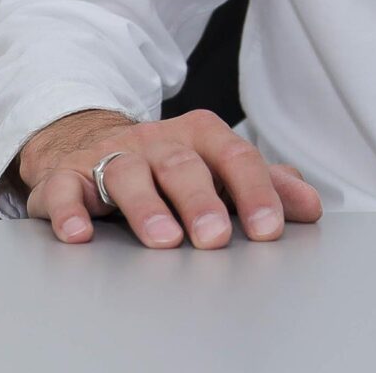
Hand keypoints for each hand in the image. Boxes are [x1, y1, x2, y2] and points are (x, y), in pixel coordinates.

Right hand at [17, 108, 323, 248]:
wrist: (90, 141)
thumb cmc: (167, 164)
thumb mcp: (218, 168)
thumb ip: (263, 185)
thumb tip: (310, 207)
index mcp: (199, 136)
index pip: (234, 157)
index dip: (254, 191)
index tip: (269, 229)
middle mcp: (156, 141)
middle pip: (182, 165)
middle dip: (200, 201)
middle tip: (216, 238)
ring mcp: (109, 155)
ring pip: (127, 174)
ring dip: (146, 207)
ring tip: (163, 240)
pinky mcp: (66, 175)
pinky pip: (65, 189)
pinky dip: (69, 210)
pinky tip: (80, 234)